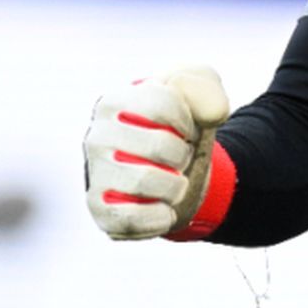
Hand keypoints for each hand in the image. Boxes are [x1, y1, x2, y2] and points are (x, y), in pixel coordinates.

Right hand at [82, 66, 229, 239]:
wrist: (171, 171)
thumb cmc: (181, 125)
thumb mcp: (199, 93)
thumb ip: (206, 88)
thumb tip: (213, 114)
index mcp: (114, 102)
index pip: (163, 105)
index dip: (188, 122)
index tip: (186, 129)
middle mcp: (96, 136)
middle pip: (159, 145)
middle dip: (183, 155)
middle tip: (180, 157)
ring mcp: (94, 174)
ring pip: (145, 182)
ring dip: (175, 186)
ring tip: (174, 183)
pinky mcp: (98, 208)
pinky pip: (131, 218)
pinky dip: (159, 217)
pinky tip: (165, 210)